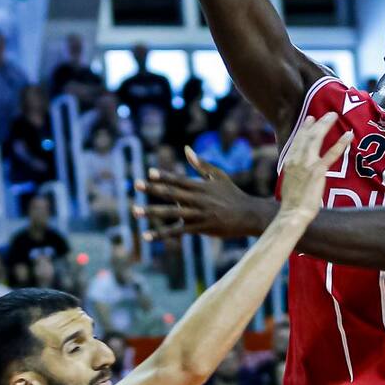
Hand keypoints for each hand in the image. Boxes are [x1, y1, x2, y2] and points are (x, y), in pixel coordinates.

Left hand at [136, 149, 261, 240]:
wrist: (249, 215)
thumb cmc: (232, 194)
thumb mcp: (218, 176)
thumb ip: (201, 164)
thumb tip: (187, 149)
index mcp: (200, 186)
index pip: (179, 180)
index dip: (164, 176)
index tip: (149, 173)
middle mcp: (197, 199)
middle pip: (171, 193)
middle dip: (153, 188)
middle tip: (136, 184)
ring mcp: (198, 214)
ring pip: (171, 213)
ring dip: (152, 211)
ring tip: (135, 211)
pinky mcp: (199, 228)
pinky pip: (176, 232)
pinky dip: (161, 234)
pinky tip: (146, 236)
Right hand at [278, 113, 351, 221]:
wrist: (293, 212)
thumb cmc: (292, 202)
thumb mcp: (290, 182)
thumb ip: (296, 172)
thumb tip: (301, 169)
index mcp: (288, 162)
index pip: (297, 141)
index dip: (304, 129)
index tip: (310, 119)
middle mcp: (296, 160)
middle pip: (307, 136)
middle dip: (317, 123)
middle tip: (327, 114)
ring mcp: (306, 164)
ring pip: (316, 140)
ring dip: (325, 126)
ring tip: (334, 116)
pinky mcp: (317, 171)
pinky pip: (331, 154)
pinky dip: (340, 143)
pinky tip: (348, 135)